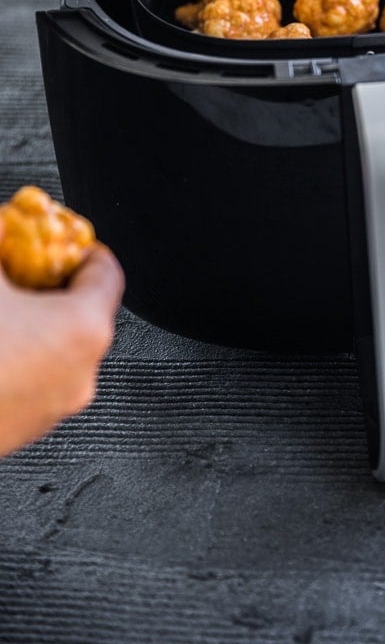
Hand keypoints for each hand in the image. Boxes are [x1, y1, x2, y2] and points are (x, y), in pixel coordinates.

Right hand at [0, 243, 124, 456]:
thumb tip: (1, 223)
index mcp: (83, 329)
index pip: (106, 272)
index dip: (82, 248)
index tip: (67, 241)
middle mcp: (80, 373)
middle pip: (83, 310)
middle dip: (51, 285)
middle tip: (25, 270)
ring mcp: (53, 407)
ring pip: (57, 348)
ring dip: (33, 323)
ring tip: (4, 307)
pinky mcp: (25, 429)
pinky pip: (35, 379)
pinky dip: (20, 356)